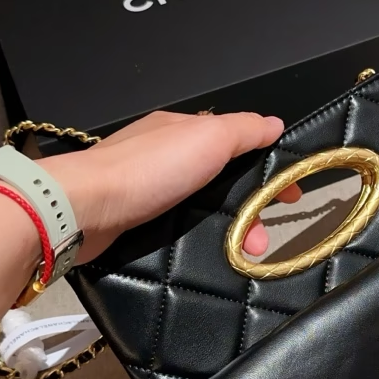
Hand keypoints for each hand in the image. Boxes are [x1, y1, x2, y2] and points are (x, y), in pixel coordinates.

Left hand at [39, 111, 300, 262]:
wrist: (85, 210)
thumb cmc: (150, 169)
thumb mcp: (208, 137)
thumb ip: (244, 129)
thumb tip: (274, 123)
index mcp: (183, 131)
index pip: (238, 144)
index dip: (269, 167)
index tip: (293, 194)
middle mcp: (167, 156)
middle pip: (225, 181)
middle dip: (252, 208)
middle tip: (266, 236)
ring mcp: (150, 190)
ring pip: (206, 209)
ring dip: (232, 230)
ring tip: (246, 253)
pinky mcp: (138, 222)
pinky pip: (183, 229)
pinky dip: (204, 241)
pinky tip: (213, 255)